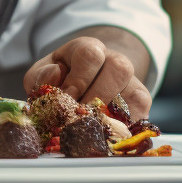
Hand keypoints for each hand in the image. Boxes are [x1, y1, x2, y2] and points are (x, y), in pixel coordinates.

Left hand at [23, 36, 151, 119]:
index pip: (91, 54)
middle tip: (80, 115)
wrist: (83, 88)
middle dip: (96, 97)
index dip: (79, 79)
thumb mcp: (42, 76)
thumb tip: (54, 74)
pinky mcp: (140, 101)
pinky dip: (122, 128)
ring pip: (133, 93)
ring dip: (111, 115)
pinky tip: (104, 133)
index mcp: (88, 49)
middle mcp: (114, 60)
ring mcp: (131, 80)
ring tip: (90, 127)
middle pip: (118, 69)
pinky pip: (140, 115)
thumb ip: (41, 76)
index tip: (68, 97)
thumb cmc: (59, 82)